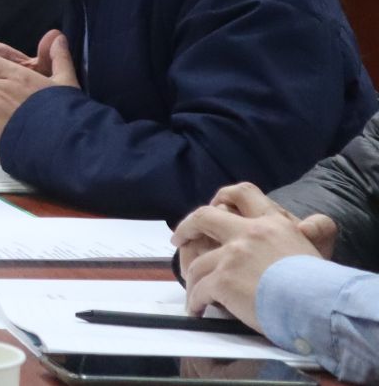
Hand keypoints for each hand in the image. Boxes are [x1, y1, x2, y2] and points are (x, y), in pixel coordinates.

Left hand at [178, 192, 332, 329]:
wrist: (321, 305)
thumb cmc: (323, 285)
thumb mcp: (312, 249)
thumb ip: (302, 234)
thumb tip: (305, 227)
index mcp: (272, 223)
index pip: (244, 193)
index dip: (224, 196)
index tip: (215, 204)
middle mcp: (248, 233)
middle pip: (204, 217)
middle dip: (186, 227)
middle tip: (179, 238)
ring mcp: (232, 255)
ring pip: (198, 263)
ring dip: (193, 280)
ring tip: (195, 294)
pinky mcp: (223, 279)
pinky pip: (200, 289)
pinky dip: (196, 300)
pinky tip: (198, 309)